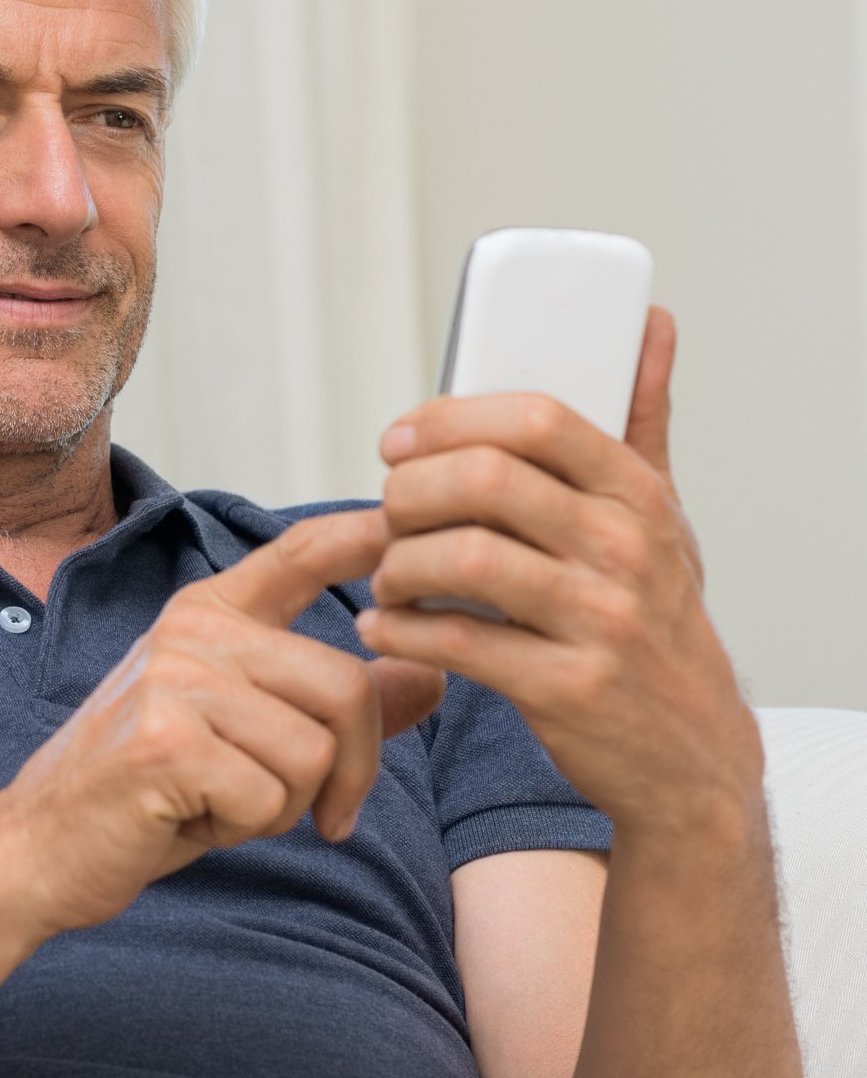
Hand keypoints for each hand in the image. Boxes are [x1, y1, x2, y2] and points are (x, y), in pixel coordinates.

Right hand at [0, 508, 446, 938]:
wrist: (41, 848)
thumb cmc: (150, 792)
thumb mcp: (247, 737)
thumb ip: (331, 704)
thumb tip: (433, 676)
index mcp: (208, 613)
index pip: (301, 553)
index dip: (366, 532)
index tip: (413, 516)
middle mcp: (191, 630)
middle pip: (344, 687)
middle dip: (353, 770)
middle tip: (322, 815)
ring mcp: (174, 679)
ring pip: (314, 751)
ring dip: (287, 805)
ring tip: (221, 802)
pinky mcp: (165, 740)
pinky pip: (271, 796)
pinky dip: (247, 828)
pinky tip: (190, 818)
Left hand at [357, 306, 763, 839]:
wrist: (692, 753)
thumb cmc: (655, 620)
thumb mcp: (660, 517)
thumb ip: (640, 420)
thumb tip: (651, 324)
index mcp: (636, 495)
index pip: (537, 418)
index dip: (448, 418)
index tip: (397, 440)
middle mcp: (625, 550)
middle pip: (485, 480)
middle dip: (409, 491)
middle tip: (385, 513)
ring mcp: (600, 620)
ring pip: (462, 557)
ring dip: (397, 563)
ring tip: (386, 577)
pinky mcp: (566, 688)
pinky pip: (455, 641)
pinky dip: (401, 629)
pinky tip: (386, 626)